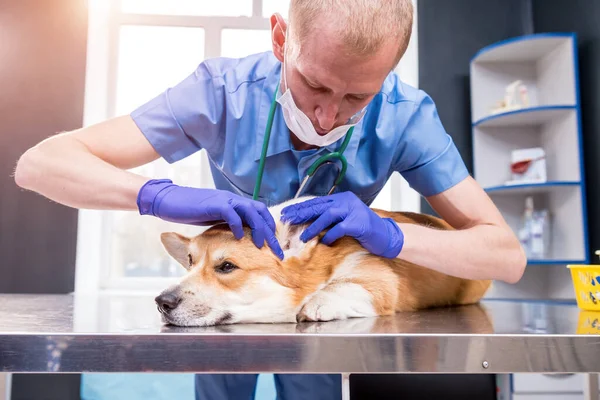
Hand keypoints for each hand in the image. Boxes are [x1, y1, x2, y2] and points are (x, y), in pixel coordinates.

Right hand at [137, 179, 283, 259]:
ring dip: (259, 229)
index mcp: (235, 203)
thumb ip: (227, 224)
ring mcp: (224, 200)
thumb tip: (239, 238)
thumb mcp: (213, 218)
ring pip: (251, 211)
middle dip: (271, 232)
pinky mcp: (214, 204)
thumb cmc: (190, 210)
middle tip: (278, 251)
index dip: (269, 228)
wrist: (169, 199)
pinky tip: (240, 238)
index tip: (276, 247)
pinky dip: (238, 225)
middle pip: (260, 212)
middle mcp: (233, 200)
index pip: (260, 213)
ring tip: (263, 246)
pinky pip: (231, 213)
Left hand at [280, 192, 403, 257]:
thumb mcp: (345, 220)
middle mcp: (347, 201)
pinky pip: (339, 228)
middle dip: (301, 213)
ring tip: (302, 237)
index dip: (301, 207)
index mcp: (342, 198)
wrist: (386, 236)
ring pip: (328, 215)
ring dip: (313, 226)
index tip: (286, 213)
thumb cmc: (364, 230)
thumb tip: (308, 222)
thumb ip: (331, 218)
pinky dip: (330, 236)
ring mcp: (354, 210)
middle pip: (319, 205)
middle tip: (286, 220)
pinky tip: (323, 243)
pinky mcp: (359, 223)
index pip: (317, 201)